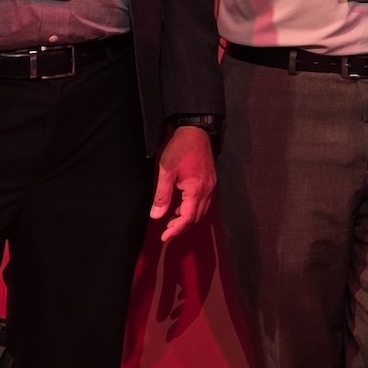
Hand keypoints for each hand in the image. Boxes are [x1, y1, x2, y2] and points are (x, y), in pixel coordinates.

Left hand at [151, 125, 217, 240]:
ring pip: (201, 211)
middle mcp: (207, 190)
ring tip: (171, 222)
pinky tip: (180, 207)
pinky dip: (191, 209)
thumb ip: (162, 195)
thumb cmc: (180, 149)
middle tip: (166, 232)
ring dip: (187, 219)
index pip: (188, 217)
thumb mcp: (166, 171)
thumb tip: (156, 215)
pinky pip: (202, 202)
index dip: (176, 229)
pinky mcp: (209, 181)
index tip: (164, 237)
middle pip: (196, 217)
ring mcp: (210, 186)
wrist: (196, 131)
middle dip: (181, 227)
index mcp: (196, 189)